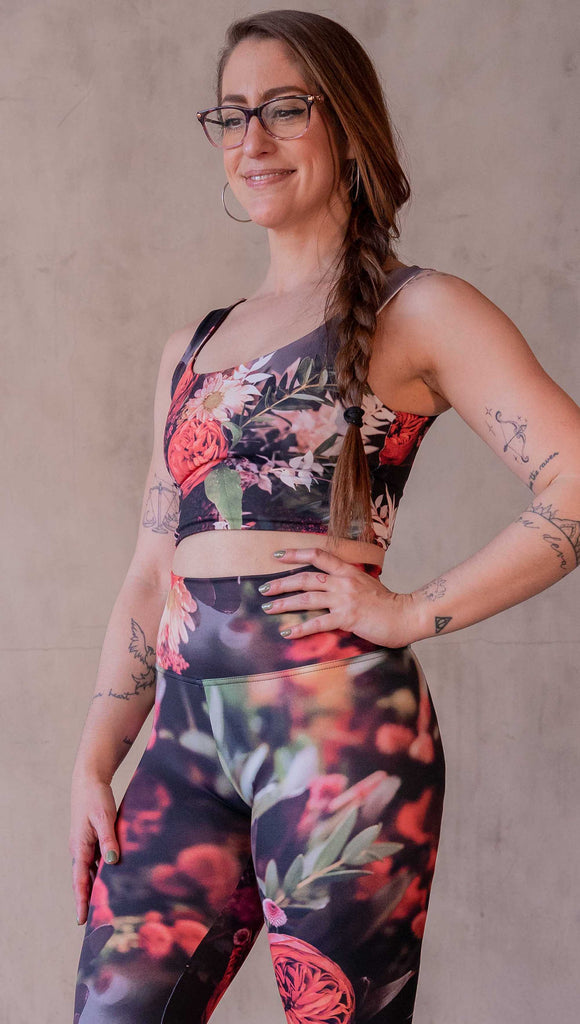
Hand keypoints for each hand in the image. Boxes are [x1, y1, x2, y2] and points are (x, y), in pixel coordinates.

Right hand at [69, 774, 119, 925]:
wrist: (89, 780)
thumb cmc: (96, 797)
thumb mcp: (104, 817)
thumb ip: (108, 840)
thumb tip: (112, 862)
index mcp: (80, 848)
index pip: (80, 881)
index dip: (82, 901)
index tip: (81, 921)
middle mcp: (80, 850)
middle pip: (84, 881)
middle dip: (88, 900)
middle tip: (95, 923)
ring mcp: (85, 845)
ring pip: (90, 872)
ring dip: (95, 888)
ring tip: (103, 908)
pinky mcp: (91, 840)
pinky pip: (95, 861)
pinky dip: (101, 873)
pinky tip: (111, 879)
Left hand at [261, 546, 418, 647]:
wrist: (406, 615)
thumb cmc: (388, 604)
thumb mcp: (367, 584)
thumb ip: (349, 582)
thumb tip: (332, 586)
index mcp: (348, 571)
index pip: (318, 555)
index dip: (296, 554)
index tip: (278, 555)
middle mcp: (343, 582)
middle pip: (305, 578)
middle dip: (281, 583)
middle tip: (263, 588)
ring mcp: (344, 599)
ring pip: (306, 599)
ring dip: (284, 603)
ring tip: (267, 609)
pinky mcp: (347, 617)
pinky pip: (317, 623)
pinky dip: (300, 628)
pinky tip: (287, 632)